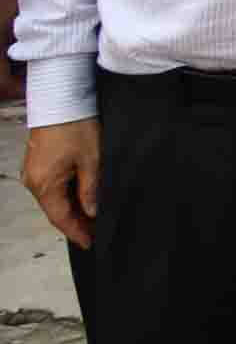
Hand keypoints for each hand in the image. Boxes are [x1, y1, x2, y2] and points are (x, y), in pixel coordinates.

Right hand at [21, 120, 99, 248]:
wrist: (59, 99)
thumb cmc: (76, 127)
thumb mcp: (91, 160)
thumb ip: (90, 189)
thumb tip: (91, 211)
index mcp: (44, 185)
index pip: (60, 218)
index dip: (76, 232)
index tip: (90, 244)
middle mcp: (33, 182)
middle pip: (55, 210)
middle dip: (75, 222)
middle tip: (95, 233)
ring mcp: (33, 172)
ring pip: (53, 199)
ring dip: (71, 209)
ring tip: (92, 218)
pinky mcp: (37, 163)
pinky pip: (51, 186)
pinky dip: (65, 195)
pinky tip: (81, 198)